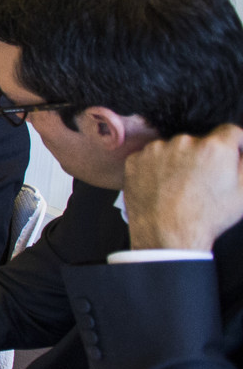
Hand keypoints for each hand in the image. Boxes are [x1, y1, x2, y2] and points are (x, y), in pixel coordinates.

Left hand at [124, 124, 242, 250]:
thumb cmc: (207, 217)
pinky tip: (163, 187)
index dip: (234, 144)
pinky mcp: (135, 160)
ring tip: (180, 187)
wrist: (167, 236)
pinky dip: (155, 168)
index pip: (230, 132)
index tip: (232, 153)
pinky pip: (150, 158)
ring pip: (173, 149)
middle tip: (202, 180)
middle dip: (203, 156)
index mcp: (215, 147)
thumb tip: (241, 151)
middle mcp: (183, 141)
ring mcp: (156, 150)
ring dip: (178, 161)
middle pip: (199, 141)